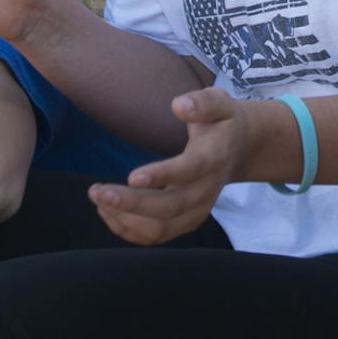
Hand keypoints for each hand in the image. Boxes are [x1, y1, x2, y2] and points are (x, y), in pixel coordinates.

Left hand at [90, 87, 255, 244]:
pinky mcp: (187, 221)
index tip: (131, 176)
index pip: (189, 170)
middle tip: (97, 192)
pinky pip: (157, 236)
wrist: (240, 149)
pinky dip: (130, 230)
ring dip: (126, 219)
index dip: (162, 176)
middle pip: (170, 207)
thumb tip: (178, 105)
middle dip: (131, 204)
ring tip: (99, 200)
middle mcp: (207, 190)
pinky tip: (109, 212)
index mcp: (214, 157)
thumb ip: (202, 102)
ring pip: (161, 228)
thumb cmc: (221, 121)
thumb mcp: (220, 102)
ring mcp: (198, 210)